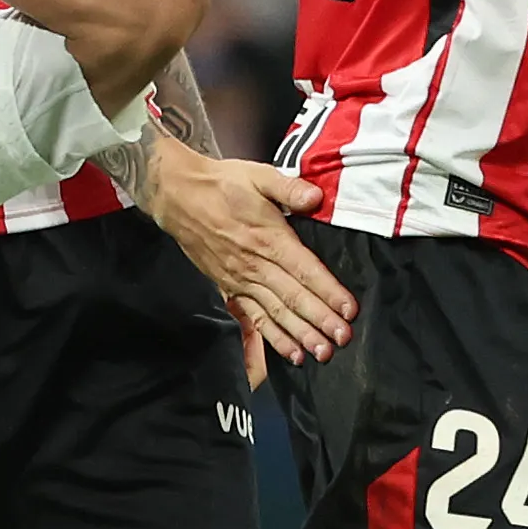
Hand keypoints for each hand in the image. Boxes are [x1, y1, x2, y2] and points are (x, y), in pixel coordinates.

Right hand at [138, 147, 357, 373]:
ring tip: (322, 352)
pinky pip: (253, 318)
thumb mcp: (258, 175)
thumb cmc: (221, 185)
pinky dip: (272, 338)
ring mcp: (240, 280)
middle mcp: (255, 264)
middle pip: (293, 297)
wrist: (178, 197)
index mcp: (268, 237)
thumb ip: (289, 187)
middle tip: (343, 339)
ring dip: (300, 335)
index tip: (349, 309)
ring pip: (275, 313)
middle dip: (320, 320)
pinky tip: (292, 353)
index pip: (304, 269)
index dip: (328, 291)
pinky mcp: (229, 288)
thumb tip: (316, 197)